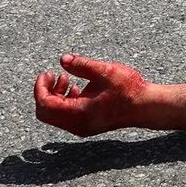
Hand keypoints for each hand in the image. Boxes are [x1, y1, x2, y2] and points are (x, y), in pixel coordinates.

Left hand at [33, 54, 148, 135]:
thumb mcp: (105, 72)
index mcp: (78, 114)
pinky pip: (65, 116)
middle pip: (45, 113)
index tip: (46, 73)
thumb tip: (63, 59)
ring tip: (66, 78)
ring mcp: (81, 127)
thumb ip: (82, 65)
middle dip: (45, 92)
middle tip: (53, 75)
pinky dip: (64, 101)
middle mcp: (77, 125)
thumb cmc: (129, 89)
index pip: (45, 105)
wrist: (146, 106)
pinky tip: (76, 86)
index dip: (40, 88)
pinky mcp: (87, 124)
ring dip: (55, 95)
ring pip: (55, 114)